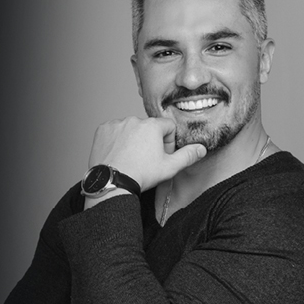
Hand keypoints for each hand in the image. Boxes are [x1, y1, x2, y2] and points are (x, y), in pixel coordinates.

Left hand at [87, 116, 205, 190]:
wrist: (113, 183)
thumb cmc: (140, 175)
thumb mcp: (169, 168)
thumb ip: (188, 156)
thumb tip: (201, 149)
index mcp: (152, 126)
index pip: (168, 126)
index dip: (168, 141)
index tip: (162, 155)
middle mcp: (134, 120)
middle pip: (148, 127)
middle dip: (150, 140)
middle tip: (145, 160)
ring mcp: (117, 124)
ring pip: (131, 128)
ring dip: (133, 139)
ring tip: (130, 158)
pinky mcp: (103, 130)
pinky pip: (114, 131)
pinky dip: (117, 140)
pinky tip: (119, 154)